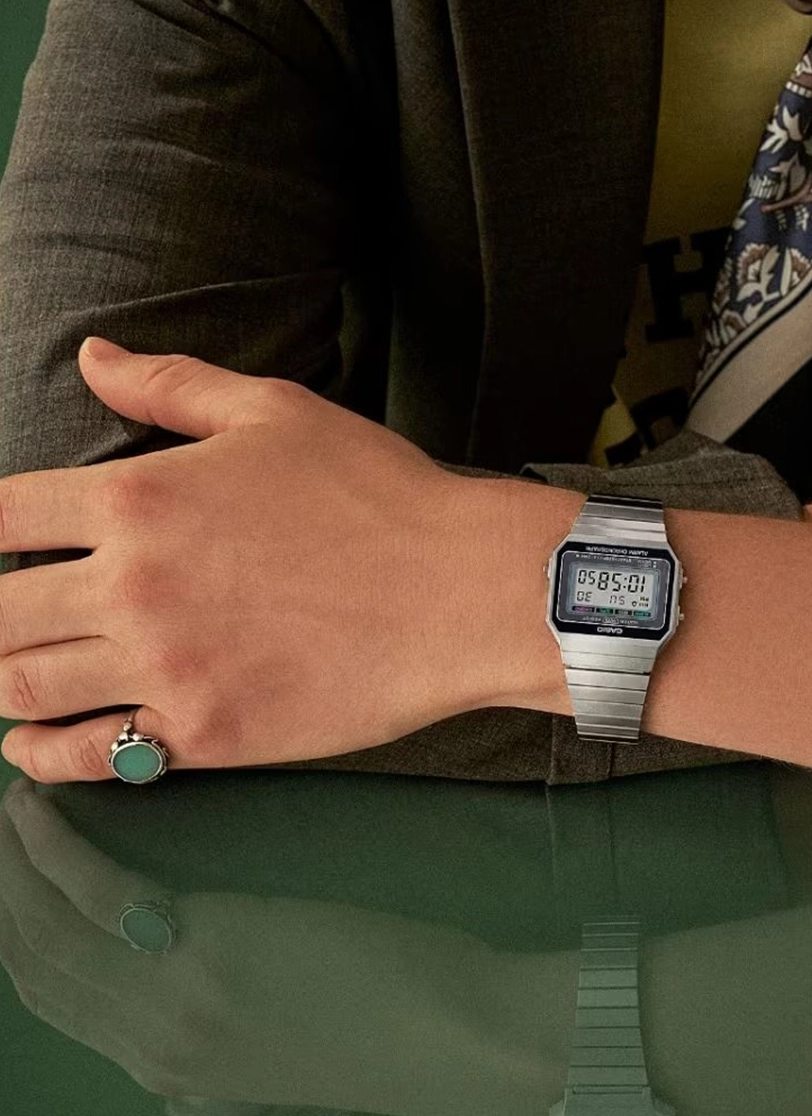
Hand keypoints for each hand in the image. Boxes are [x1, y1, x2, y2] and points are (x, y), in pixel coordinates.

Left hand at [0, 338, 483, 782]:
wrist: (462, 591)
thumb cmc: (379, 495)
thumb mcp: (275, 412)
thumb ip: (169, 385)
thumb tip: (92, 357)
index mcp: (139, 496)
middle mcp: (133, 585)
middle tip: (9, 617)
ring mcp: (166, 668)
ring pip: (26, 686)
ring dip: (5, 681)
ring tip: (15, 675)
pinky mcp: (207, 735)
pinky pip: (94, 757)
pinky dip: (45, 755)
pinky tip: (32, 747)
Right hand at [0, 778, 495, 1115]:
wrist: (453, 1036)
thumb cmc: (386, 1012)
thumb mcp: (279, 1032)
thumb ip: (217, 1001)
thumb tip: (181, 938)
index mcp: (167, 1064)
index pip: (53, 998)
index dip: (15, 932)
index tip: (9, 875)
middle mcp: (152, 1042)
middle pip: (34, 961)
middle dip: (2, 889)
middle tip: (3, 825)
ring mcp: (170, 1004)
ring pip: (45, 925)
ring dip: (15, 858)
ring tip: (14, 801)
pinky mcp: (201, 953)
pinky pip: (94, 890)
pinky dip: (56, 844)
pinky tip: (44, 805)